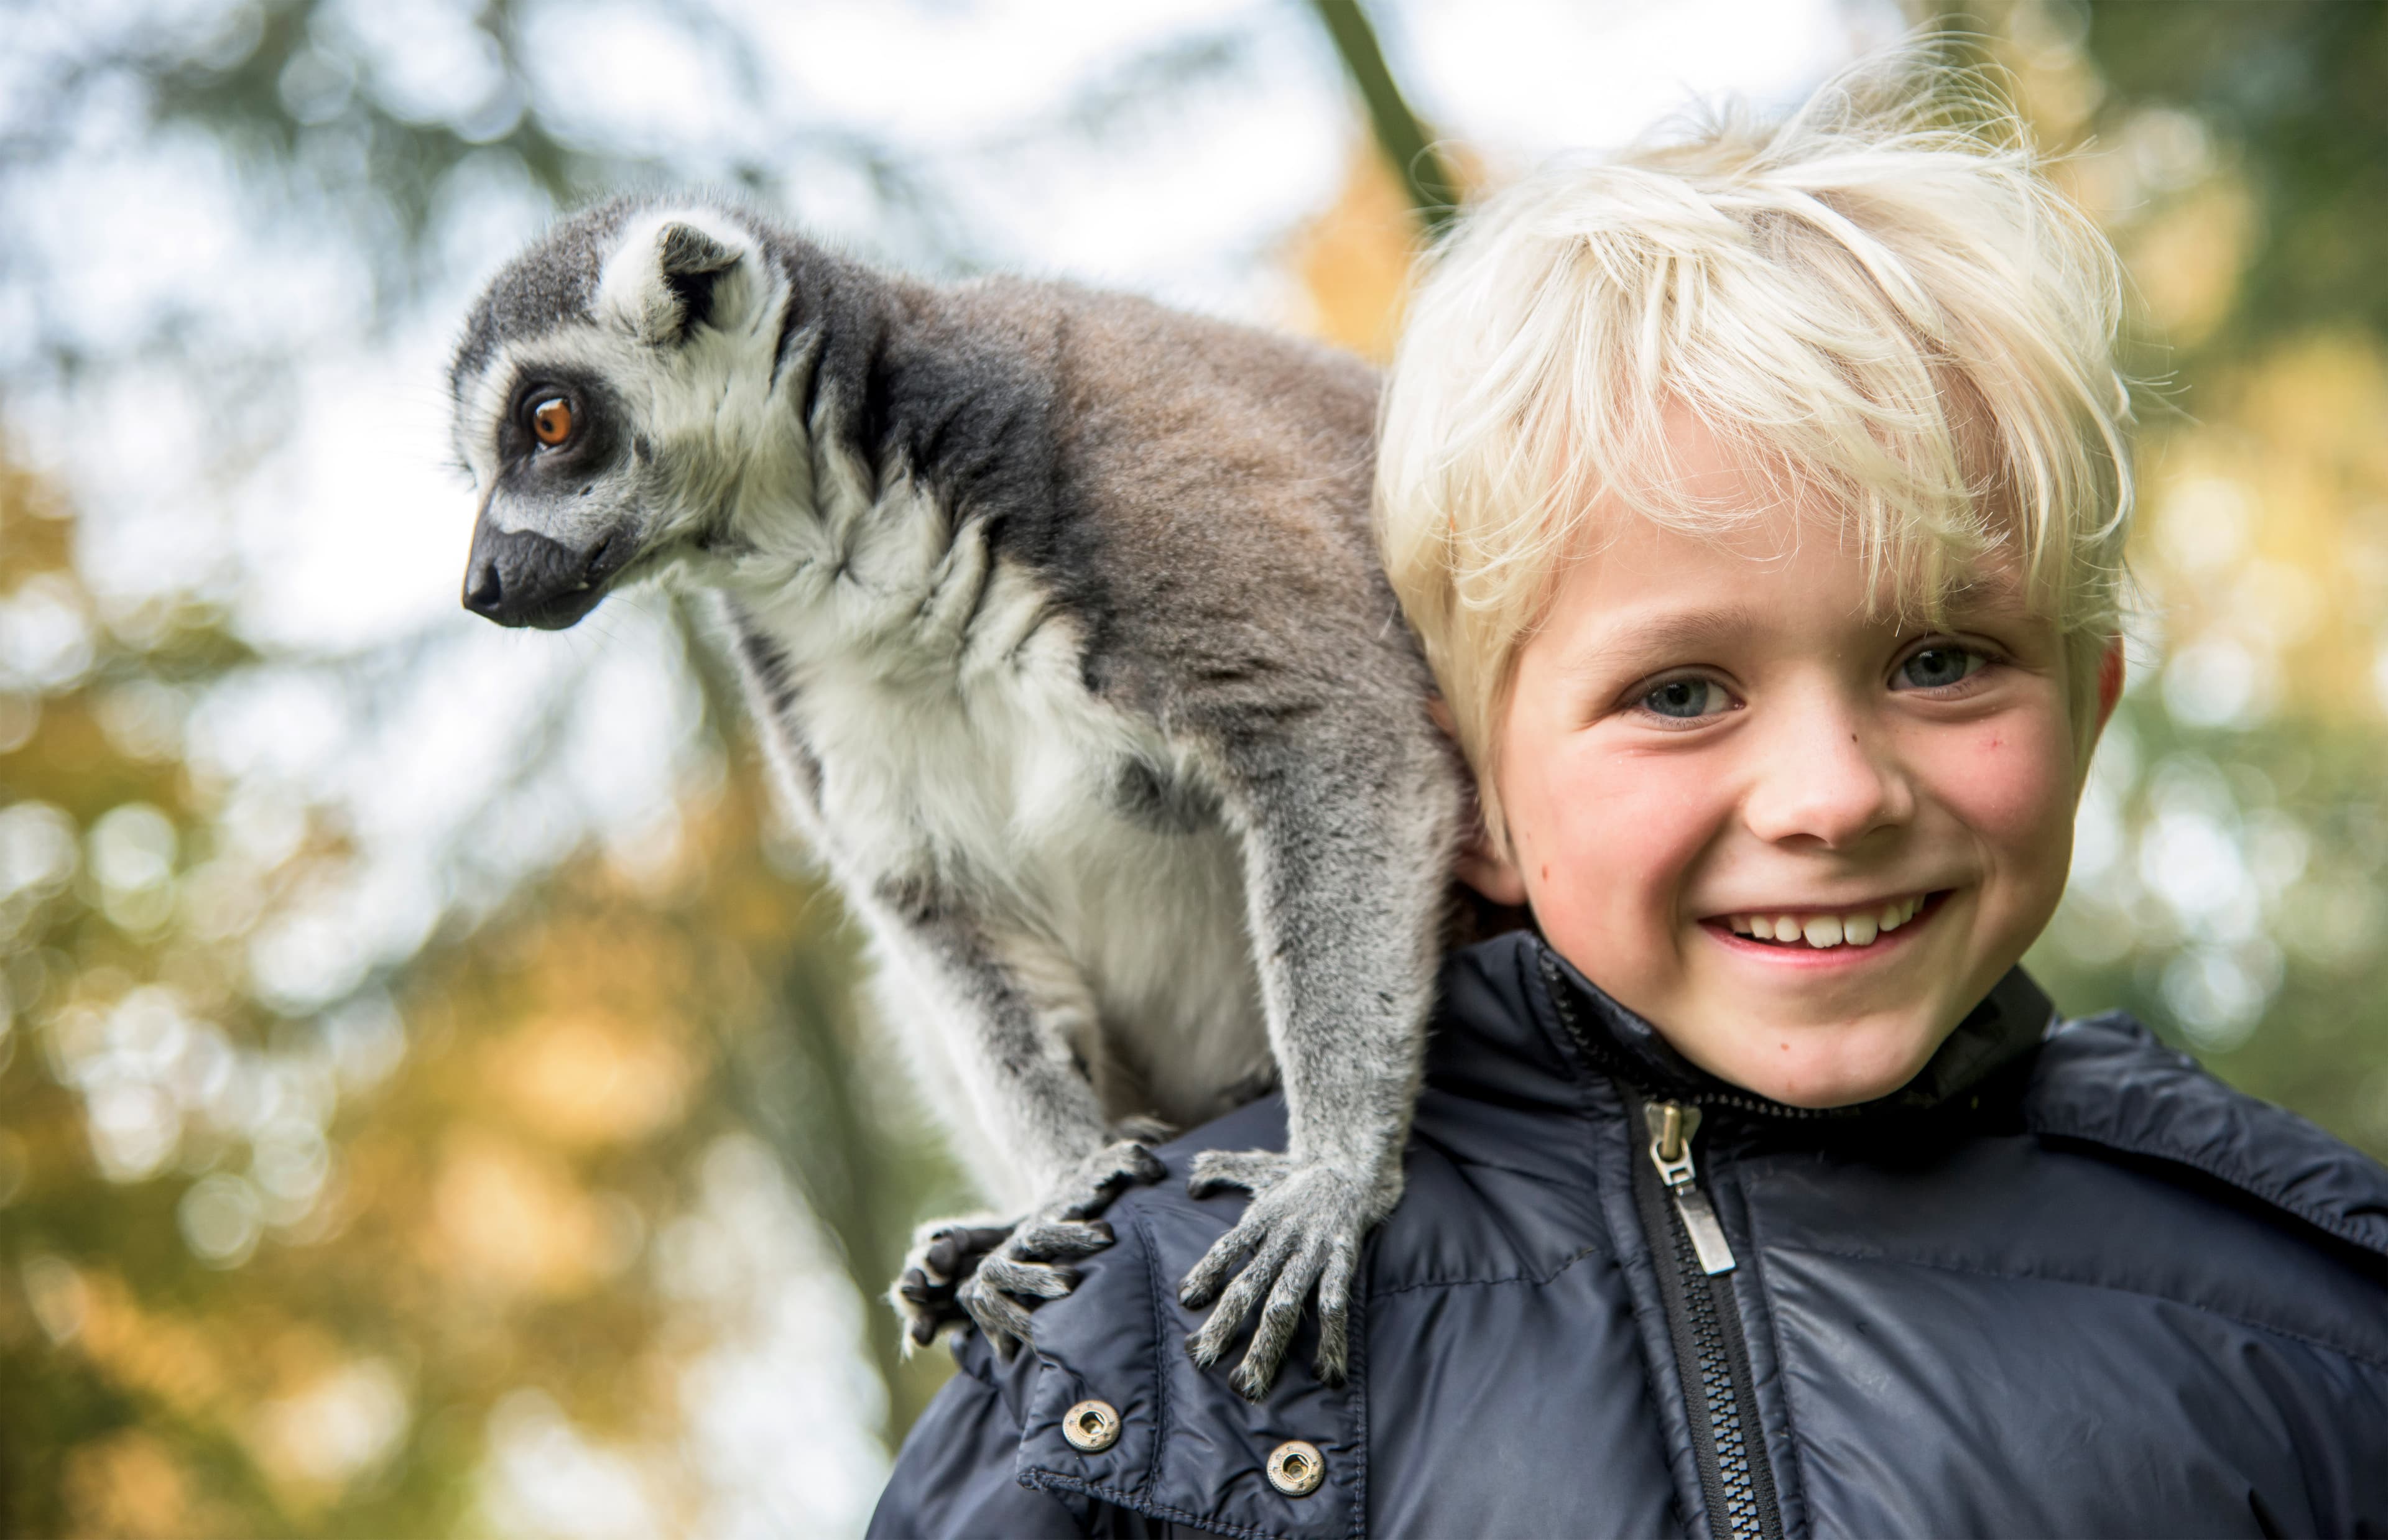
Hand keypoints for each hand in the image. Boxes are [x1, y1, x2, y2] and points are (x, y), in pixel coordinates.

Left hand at [1178, 1150, 1390, 1399]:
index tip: (1186, 1300)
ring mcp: (1313, 1251)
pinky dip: (1330, 1341)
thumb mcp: (1258, 1167)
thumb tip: (1190, 1184)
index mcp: (1260, 1218)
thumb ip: (1219, 1169)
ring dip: (1266, 1347)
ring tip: (1250, 1385)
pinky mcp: (1344, 1259)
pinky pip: (1334, 1306)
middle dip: (1223, 1326)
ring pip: (1283, 1306)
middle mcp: (1283, 1237)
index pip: (1226, 1247)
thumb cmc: (1301, 1177)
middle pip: (1247, 1287)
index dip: (1206, 1272)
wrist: (1358, 1165)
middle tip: (1200, 1359)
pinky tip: (1325, 1373)